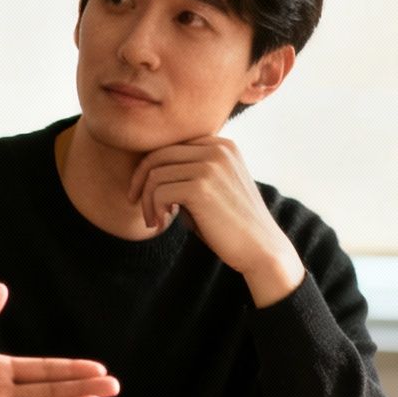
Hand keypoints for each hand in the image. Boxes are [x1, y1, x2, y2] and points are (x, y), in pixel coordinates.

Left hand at [126, 136, 304, 303]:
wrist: (261, 250)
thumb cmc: (231, 225)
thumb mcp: (211, 190)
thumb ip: (186, 175)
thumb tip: (145, 172)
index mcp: (222, 146)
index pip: (172, 146)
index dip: (151, 168)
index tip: (146, 193)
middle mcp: (217, 149)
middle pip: (158, 154)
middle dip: (140, 180)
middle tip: (136, 203)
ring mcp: (210, 166)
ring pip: (155, 174)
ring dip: (147, 200)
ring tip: (153, 221)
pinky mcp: (201, 187)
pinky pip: (159, 192)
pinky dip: (153, 209)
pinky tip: (161, 224)